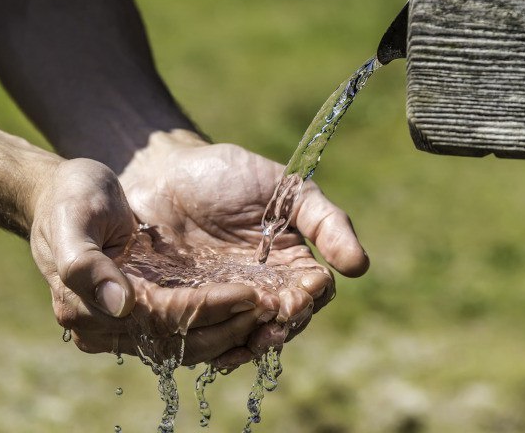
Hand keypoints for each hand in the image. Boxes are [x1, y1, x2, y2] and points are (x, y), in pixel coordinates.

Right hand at [28, 158, 276, 363]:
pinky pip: (192, 331)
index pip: (162, 319)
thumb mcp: (73, 216)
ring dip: (236, 331)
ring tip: (277, 312)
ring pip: (193, 343)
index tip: (249, 293)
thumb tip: (121, 305)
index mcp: (87, 307)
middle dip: (232, 325)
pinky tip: (257, 312)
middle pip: (183, 341)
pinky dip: (226, 325)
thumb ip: (86, 263)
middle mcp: (111, 326)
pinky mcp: (150, 312)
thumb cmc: (71, 198)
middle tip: (276, 305)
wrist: (66, 194)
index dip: (207, 308)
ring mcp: (131, 323)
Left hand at [119, 131, 368, 365]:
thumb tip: (360, 267)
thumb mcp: (286, 189)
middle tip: (274, 320)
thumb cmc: (228, 175)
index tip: (301, 294)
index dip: (310, 298)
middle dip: (282, 326)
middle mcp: (263, 287)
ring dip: (252, 344)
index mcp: (291, 262)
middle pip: (284, 322)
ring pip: (249, 336)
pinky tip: (218, 353)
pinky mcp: (191, 309)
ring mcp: (227, 300)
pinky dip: (216, 349)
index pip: (313, 292)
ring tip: (248, 342)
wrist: (164, 172)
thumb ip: (326, 222)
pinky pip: (208, 338)